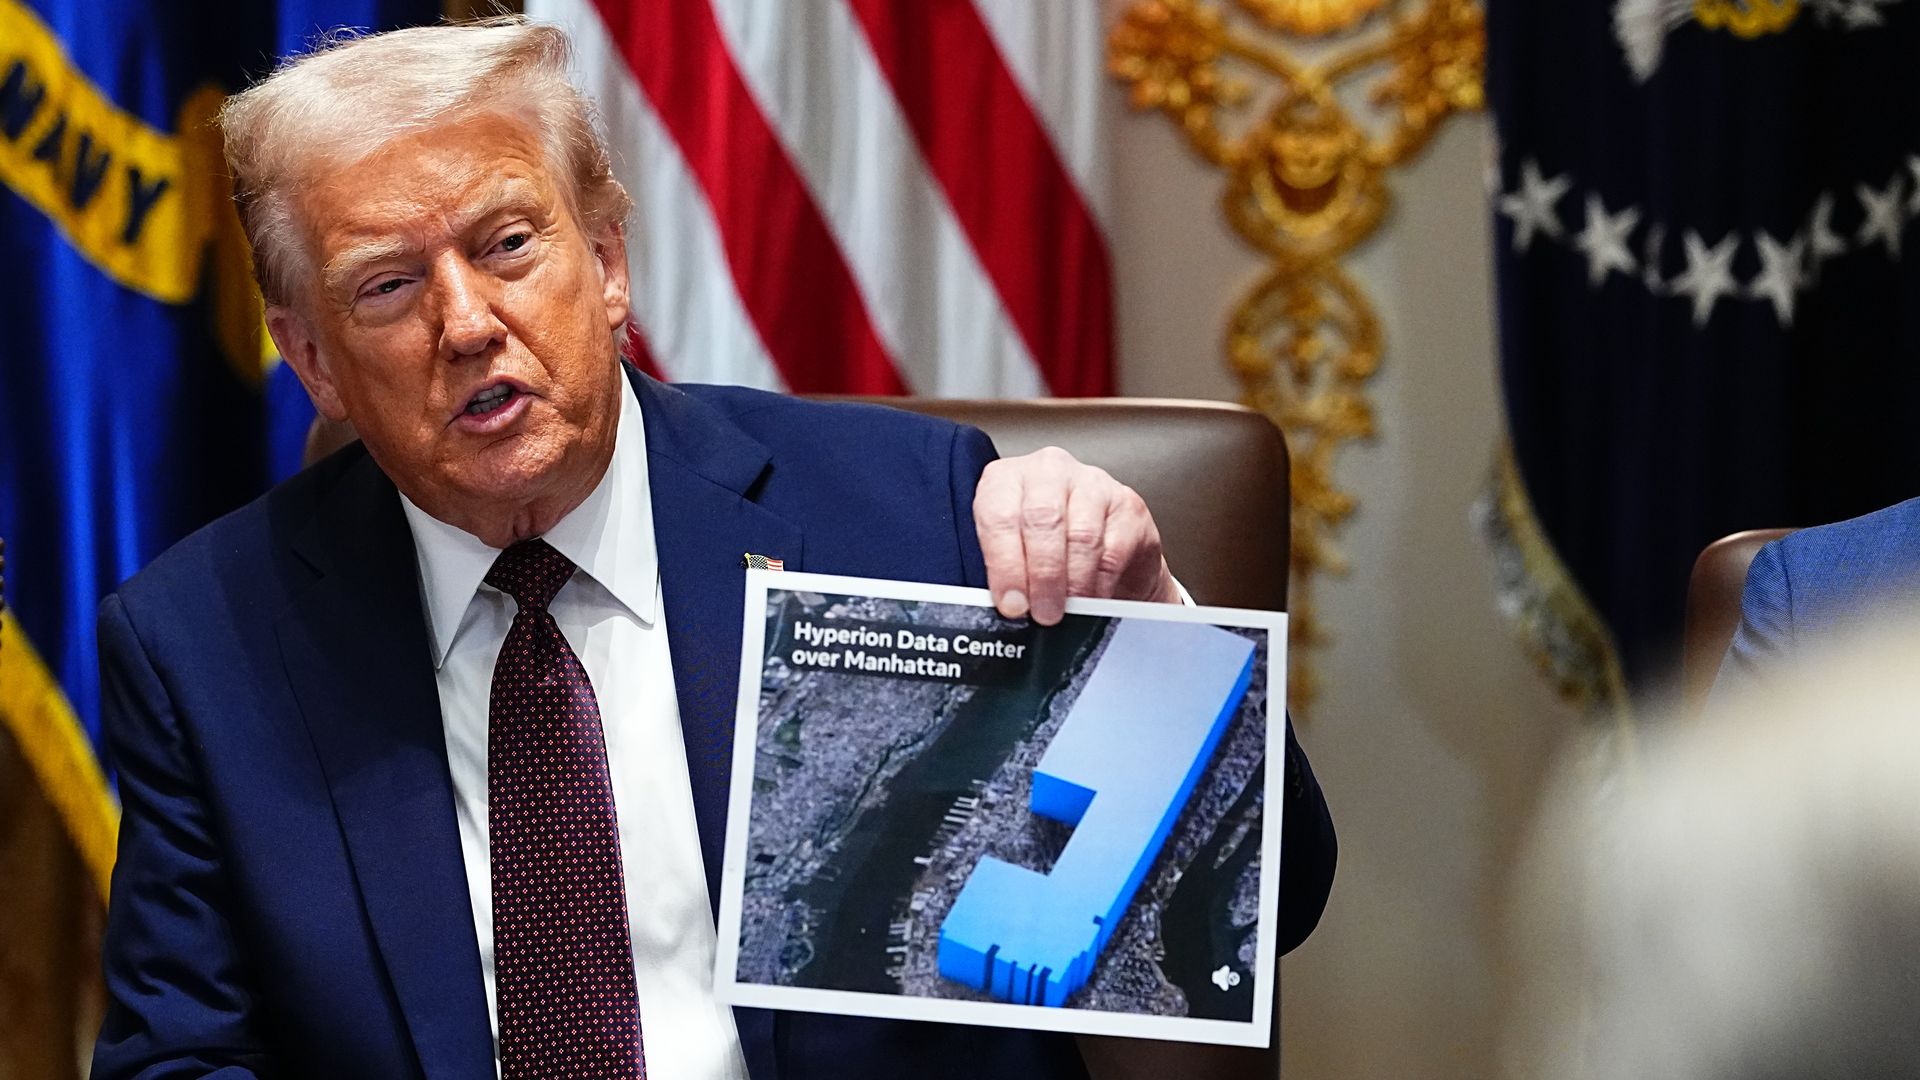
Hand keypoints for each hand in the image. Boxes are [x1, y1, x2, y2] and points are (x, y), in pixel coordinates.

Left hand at [973, 447, 1179, 624]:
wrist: (1100, 546)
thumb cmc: (1045, 550)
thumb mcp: (1013, 554)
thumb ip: (1005, 573)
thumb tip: (1009, 607)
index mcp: (1006, 479)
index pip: (999, 516)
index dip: (1005, 566)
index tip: (1013, 604)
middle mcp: (1047, 471)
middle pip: (1043, 520)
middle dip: (1043, 576)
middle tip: (1045, 613)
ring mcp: (1091, 482)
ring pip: (1081, 536)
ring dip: (1074, 583)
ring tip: (1069, 612)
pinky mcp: (1127, 504)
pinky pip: (1113, 550)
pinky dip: (1102, 583)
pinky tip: (1094, 601)